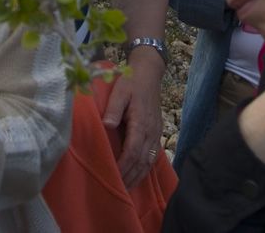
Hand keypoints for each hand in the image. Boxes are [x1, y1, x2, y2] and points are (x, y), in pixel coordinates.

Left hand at [101, 51, 165, 188]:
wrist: (149, 74)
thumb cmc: (131, 82)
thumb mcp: (120, 91)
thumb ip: (113, 109)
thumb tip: (107, 125)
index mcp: (141, 122)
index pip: (133, 151)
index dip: (124, 165)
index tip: (114, 176)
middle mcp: (151, 131)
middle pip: (142, 160)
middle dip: (130, 176)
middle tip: (119, 190)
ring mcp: (156, 133)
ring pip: (149, 160)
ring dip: (138, 175)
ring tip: (127, 188)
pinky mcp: (157, 132)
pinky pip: (153, 155)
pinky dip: (145, 168)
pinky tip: (138, 175)